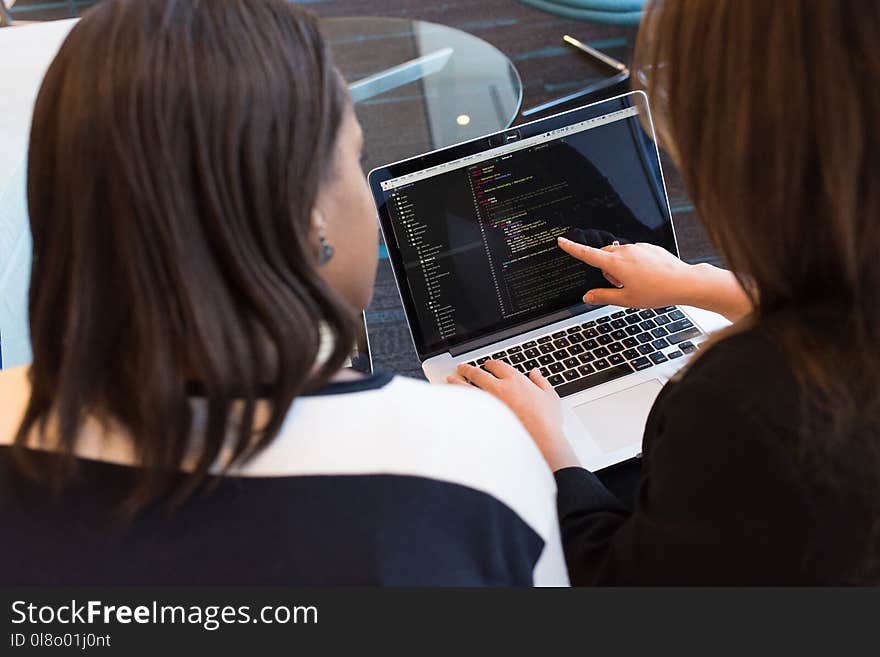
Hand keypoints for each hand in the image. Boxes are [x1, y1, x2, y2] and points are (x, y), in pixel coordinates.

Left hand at [447, 360, 579, 470]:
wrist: (540, 441)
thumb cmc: (546, 421)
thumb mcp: (550, 396)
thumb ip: (541, 382)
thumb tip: (535, 373)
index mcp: (515, 380)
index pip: (498, 366)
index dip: (491, 363)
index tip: (488, 364)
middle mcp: (499, 388)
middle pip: (478, 373)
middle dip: (468, 368)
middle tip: (462, 367)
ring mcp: (489, 403)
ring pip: (467, 387)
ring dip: (457, 381)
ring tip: (450, 379)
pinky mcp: (483, 417)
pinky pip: (467, 405)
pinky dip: (459, 400)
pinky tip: (454, 400)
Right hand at [557, 237, 752, 320]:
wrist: (684, 282)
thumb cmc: (657, 291)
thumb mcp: (626, 300)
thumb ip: (603, 296)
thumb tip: (587, 297)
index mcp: (616, 264)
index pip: (587, 254)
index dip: (572, 248)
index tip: (562, 241)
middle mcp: (625, 251)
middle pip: (604, 256)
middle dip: (606, 269)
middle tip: (620, 286)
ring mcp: (638, 248)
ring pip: (619, 255)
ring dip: (620, 267)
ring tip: (638, 283)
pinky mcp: (649, 247)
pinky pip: (634, 253)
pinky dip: (634, 264)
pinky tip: (647, 276)